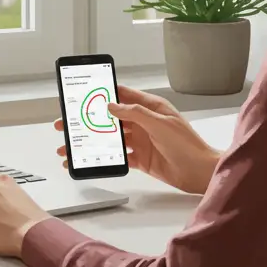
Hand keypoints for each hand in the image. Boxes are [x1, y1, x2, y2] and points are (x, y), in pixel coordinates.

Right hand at [54, 86, 219, 194]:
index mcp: (150, 108)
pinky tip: (88, 160)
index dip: (102, 94)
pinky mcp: (140, 158)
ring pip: (109, 138)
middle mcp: (143, 122)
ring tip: (70, 147)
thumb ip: (135, 114)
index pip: (121, 95)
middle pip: (109, 118)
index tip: (82, 94)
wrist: (201, 173)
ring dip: (90, 142)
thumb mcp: (161, 124)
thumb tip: (112, 105)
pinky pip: (117, 156)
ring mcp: (141, 140)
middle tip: (66, 124)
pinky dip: (102, 158)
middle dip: (87, 121)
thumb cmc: (188, 145)